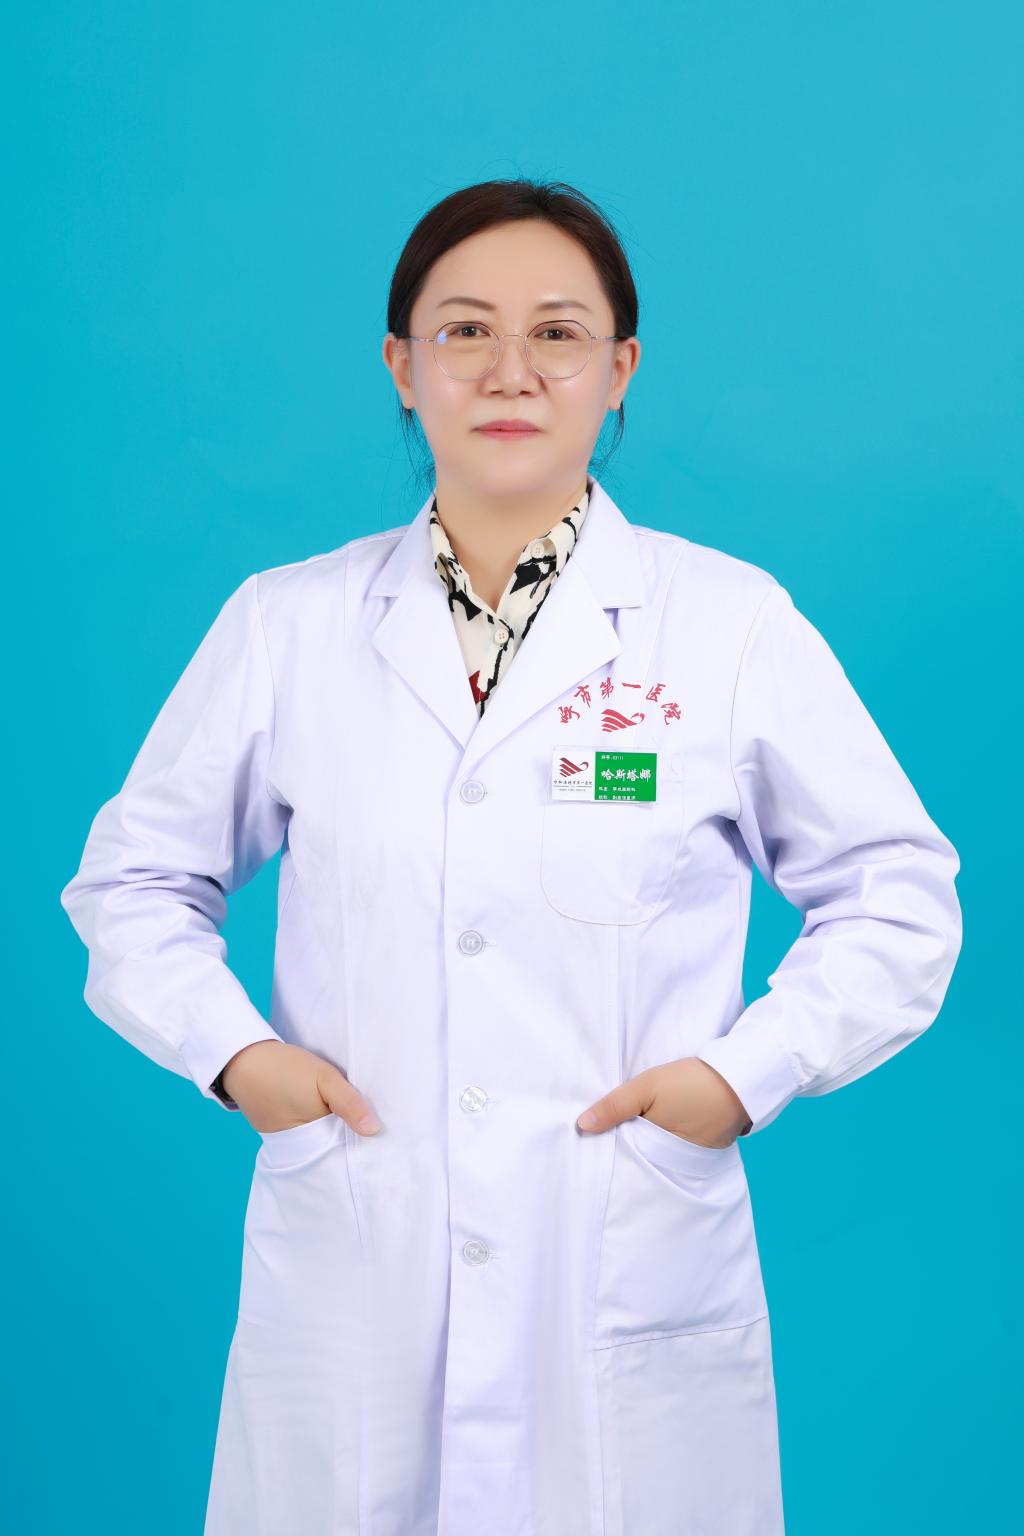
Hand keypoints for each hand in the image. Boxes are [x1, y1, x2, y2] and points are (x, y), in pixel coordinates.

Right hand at [221, 1040, 381, 1136]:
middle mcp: (295, 1148)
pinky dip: (316, 1122)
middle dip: (348, 1137)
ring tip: (354, 1116)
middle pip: (330, 1147)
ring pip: (318, 1138)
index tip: (379, 1133)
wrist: (243, 1057)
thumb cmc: (285, 1068)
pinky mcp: (276, 1127)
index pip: (342, 1152)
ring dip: (332, 1128)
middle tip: (372, 1123)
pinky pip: (304, 1130)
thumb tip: (374, 1130)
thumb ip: (349, 1104)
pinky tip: (327, 1110)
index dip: (360, 1142)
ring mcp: (284, 1139)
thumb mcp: (324, 1079)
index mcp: (309, 1144)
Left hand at [576, 1057, 751, 1147]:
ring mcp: (693, 1157)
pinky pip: (681, 1147)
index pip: (624, 1155)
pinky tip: (665, 1123)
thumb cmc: (690, 1082)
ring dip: (651, 1141)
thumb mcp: (646, 1087)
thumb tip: (581, 1126)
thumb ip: (614, 1107)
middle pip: (643, 1156)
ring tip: (638, 1124)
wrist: (739, 1077)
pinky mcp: (708, 1148)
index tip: (596, 1135)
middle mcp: (674, 1161)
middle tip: (612, 1129)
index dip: (611, 1144)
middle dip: (629, 1145)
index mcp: (655, 1150)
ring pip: (662, 1152)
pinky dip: (672, 1137)